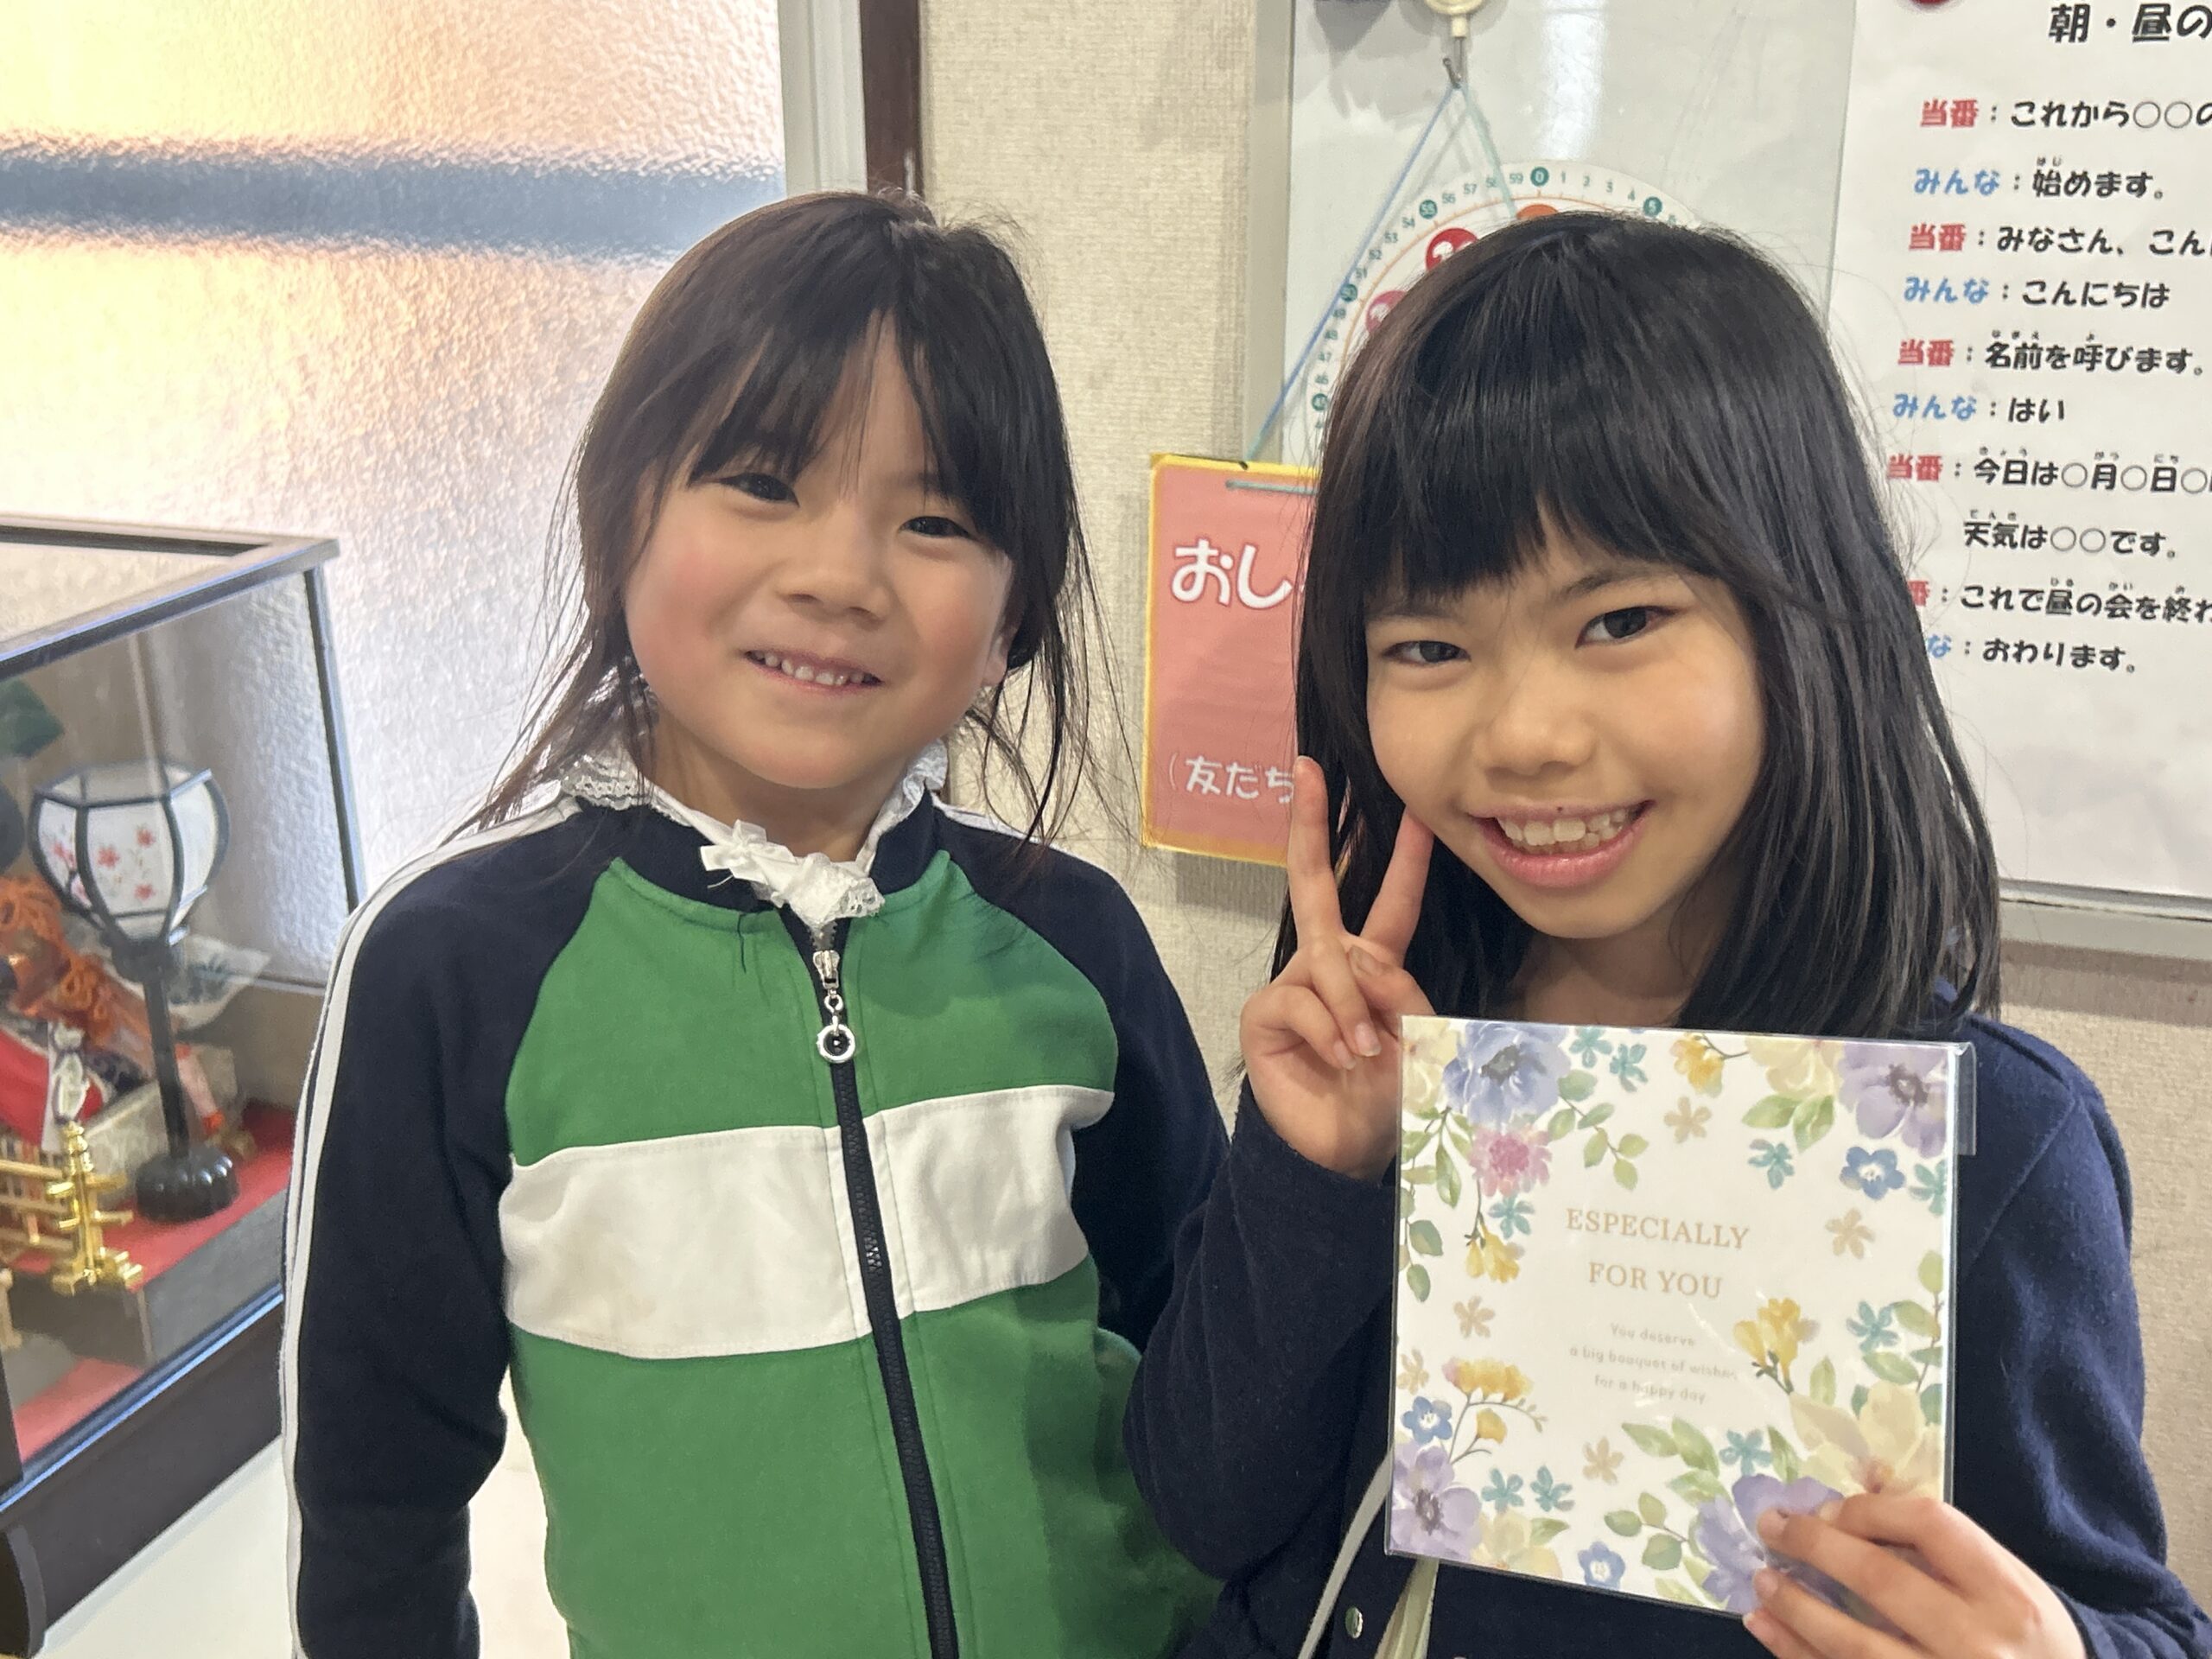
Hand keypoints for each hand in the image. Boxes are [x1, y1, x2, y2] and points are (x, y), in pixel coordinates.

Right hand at [1239, 758, 1433, 1180]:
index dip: (1402, 857)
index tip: (1413, 807)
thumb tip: (1355, 961)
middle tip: (1306, 769)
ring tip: (1371, 1055)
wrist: (1345, 1152)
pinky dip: (1330, 1030)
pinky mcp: (1264, 1013)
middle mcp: (1327, 963)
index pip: (1391, 902)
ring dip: (1355, 1007)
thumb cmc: (1389, 1095)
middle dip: (1312, 824)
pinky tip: (1341, 1060)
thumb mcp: (1417, 1039)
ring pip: (1326, 961)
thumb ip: (1398, 991)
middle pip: (1316, 883)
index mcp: (1371, 964)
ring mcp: (1293, 985)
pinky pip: (1300, 998)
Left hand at [1746, 1495, 2085, 1658]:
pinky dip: (1797, 1653)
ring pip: (1854, 1645)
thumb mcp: (2007, 1584)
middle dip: (1814, 1547)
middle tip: (1771, 1526)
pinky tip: (1768, 1628)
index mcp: (2006, 1594)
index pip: (1928, 1525)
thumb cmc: (2023, 1637)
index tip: (1828, 1508)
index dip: (1868, 1510)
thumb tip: (1854, 1493)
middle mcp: (1980, 1643)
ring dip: (1796, 1607)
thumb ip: (1942, 1545)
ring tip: (1762, 1580)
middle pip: (1880, 1581)